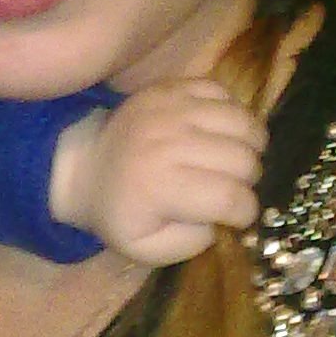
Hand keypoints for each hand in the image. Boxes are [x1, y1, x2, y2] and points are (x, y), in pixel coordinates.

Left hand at [53, 80, 264, 266]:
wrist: (86, 166)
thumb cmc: (120, 212)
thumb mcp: (147, 248)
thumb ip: (191, 243)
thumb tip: (221, 218)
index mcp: (160, 187)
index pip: (231, 198)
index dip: (245, 212)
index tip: (236, 216)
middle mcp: (167, 142)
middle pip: (243, 159)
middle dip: (248, 180)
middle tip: (231, 187)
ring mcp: (169, 108)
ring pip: (242, 121)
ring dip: (248, 145)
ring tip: (234, 159)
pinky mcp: (169, 88)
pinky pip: (222, 92)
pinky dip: (231, 112)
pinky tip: (220, 132)